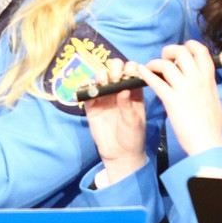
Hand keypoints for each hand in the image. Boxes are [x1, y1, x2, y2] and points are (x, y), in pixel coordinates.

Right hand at [82, 58, 148, 183]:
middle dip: (115, 68)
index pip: (132, 71)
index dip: (130, 68)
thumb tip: (124, 90)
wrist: (120, 154)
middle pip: (115, 69)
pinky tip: (89, 88)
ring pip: (101, 77)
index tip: (129, 73)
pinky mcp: (92, 106)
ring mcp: (105, 96)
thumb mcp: (134, 121)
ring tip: (104, 81)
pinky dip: (86, 87)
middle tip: (116, 77)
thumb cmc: (133, 136)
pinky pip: (87, 92)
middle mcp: (119, 89)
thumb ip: (128, 106)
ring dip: (101, 74)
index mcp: (133, 90)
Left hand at [132, 41, 221, 157]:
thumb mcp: (214, 98)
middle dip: (170, 51)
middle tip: (164, 57)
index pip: (201, 51)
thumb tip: (203, 78)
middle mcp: (197, 80)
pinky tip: (141, 73)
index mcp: (208, 79)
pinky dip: (147, 74)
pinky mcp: (172, 100)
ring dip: (155, 63)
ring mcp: (184, 89)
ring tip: (151, 67)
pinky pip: (156, 81)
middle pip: (182, 52)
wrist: (206, 142)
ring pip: (166, 65)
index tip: (183, 48)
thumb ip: (208, 85)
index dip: (190, 45)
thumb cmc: (211, 125)